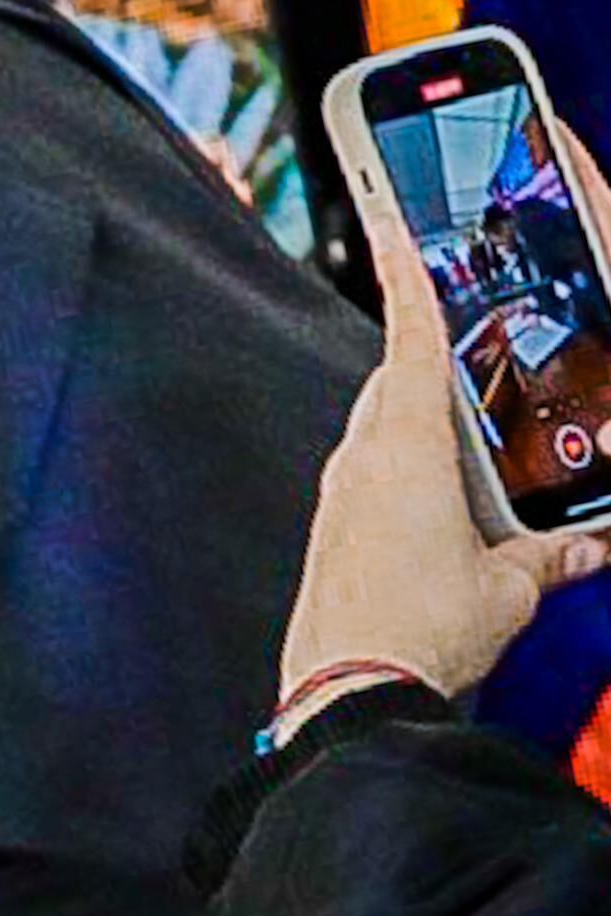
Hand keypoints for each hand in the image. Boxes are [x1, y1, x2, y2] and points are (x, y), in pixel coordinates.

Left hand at [281, 167, 610, 715]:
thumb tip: (589, 548)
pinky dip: (401, 466)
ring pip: (380, 430)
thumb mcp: (511, 587)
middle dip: (428, 360)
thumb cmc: (420, 630)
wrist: (348, 693)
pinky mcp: (330, 533)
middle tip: (466, 345)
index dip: (408, 276)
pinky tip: (435, 497)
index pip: (412, 340)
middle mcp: (361, 462)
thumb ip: (553, 556)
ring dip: (418, 420)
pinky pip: (367, 475)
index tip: (395, 222)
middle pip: (395, 384)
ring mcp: (338, 498)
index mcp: (407, 450)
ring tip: (468, 434)